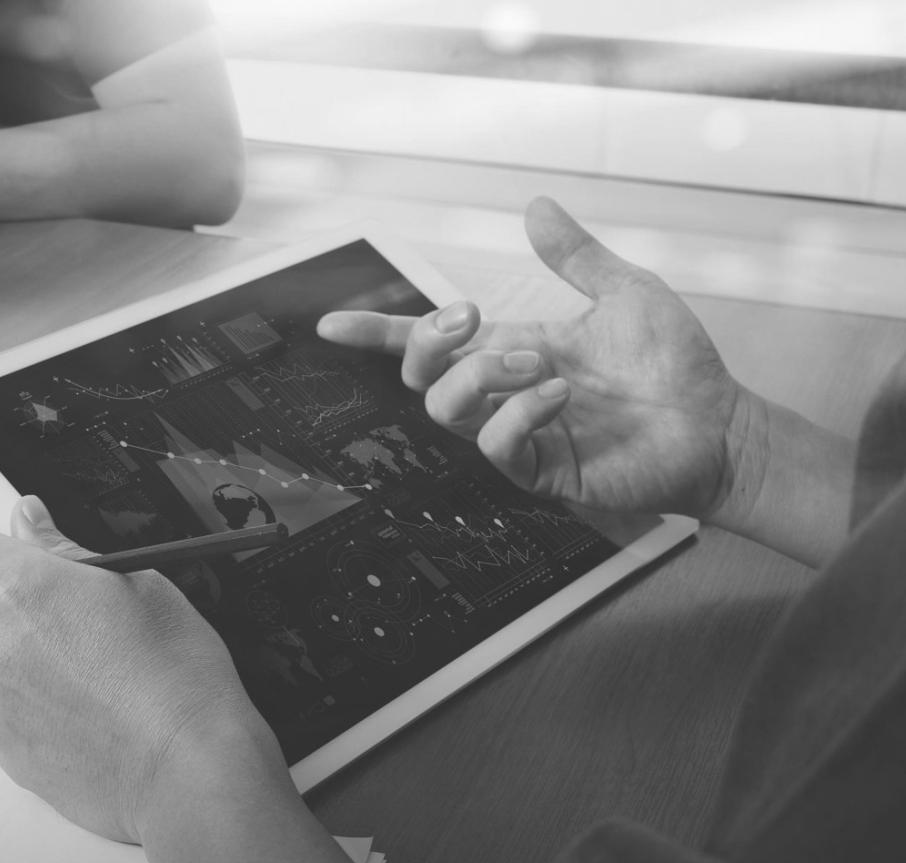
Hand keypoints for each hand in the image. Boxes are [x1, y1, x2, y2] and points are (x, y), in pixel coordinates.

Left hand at [0, 496, 281, 842]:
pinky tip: (98, 721)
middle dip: (35, 618)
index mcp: (21, 592)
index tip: (29, 562)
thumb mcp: (142, 582)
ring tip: (106, 685)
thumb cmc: (177, 679)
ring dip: (41, 670)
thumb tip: (29, 523)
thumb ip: (66, 550)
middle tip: (96, 633)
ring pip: (8, 670)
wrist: (191, 771)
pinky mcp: (9, 755)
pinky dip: (48, 716)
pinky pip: (19, 719)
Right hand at [319, 197, 753, 520]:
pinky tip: (560, 394)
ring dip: (480, 375)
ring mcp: (519, 433)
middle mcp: (504, 392)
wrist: (718, 423)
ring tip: (539, 361)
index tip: (329, 324)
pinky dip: (519, 412)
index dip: (375, 333)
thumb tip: (535, 206)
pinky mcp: (541, 469)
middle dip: (426, 341)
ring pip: (445, 410)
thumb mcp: (623, 293)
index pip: (427, 344)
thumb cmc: (674, 366)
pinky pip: (495, 445)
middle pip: (420, 376)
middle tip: (472, 317)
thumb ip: (574, 256)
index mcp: (512, 349)